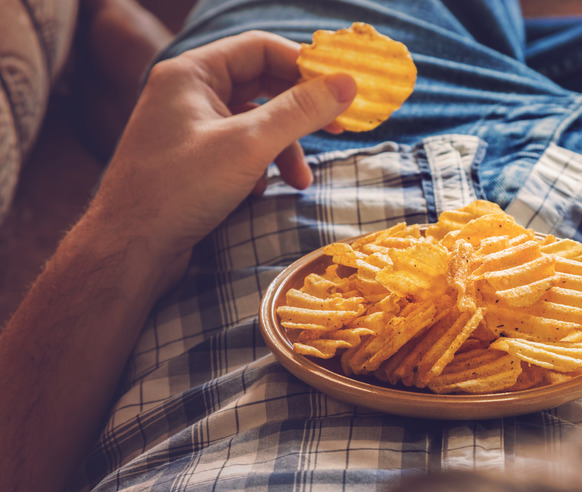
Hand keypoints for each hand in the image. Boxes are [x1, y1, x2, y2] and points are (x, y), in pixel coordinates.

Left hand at [86, 30, 356, 286]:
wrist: (130, 250)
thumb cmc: (180, 189)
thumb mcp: (250, 145)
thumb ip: (301, 110)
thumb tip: (348, 83)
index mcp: (192, 73)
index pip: (261, 49)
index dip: (304, 66)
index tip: (341, 91)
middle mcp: (187, 93)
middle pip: (261, 85)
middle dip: (299, 112)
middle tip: (337, 129)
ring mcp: (189, 128)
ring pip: (254, 123)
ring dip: (284, 148)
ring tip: (300, 182)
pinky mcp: (192, 161)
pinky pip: (240, 149)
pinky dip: (260, 167)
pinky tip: (260, 191)